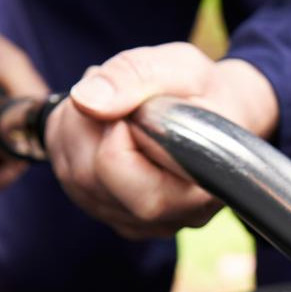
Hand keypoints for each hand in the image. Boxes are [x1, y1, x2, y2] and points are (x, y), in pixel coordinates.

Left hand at [44, 42, 278, 238]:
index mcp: (196, 190)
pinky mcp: (117, 217)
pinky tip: (102, 125)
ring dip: (76, 129)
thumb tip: (85, 101)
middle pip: (88, 178)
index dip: (114, 128)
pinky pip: (70, 183)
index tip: (135, 104)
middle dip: (86, 124)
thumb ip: (136, 76)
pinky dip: (73, 145)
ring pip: (73, 180)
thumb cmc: (204, 93)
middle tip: (115, 93)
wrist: (219, 116)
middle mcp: (169, 218)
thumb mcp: (181, 67)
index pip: (122, 170)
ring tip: (113, 104)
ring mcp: (140, 224)